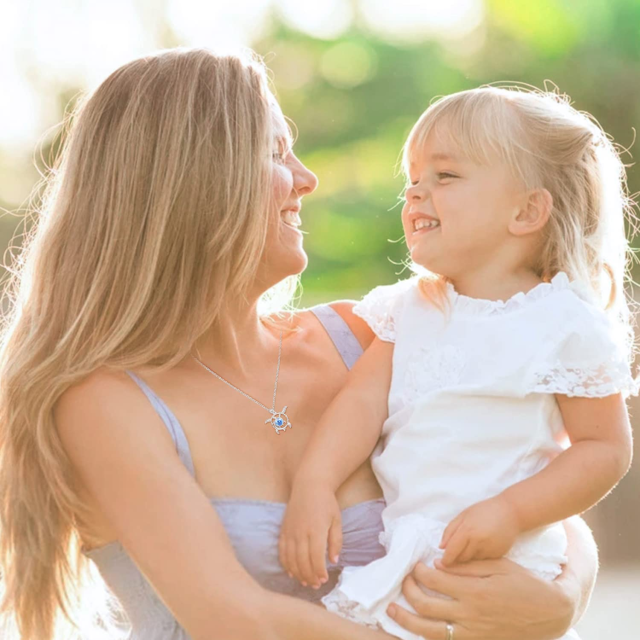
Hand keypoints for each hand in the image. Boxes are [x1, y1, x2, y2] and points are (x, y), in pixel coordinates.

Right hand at [278, 482, 342, 588]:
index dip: (319, 572)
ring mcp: (290, 532)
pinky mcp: (283, 530)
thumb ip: (336, 541)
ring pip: (291, 560)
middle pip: (302, 562)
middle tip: (316, 585)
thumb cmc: (326, 502)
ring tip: (305, 581)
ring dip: (298, 573)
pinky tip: (292, 572)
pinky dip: (286, 564)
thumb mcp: (337, 520)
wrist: (309, 485)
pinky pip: (282, 552)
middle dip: (309, 576)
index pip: (315, 558)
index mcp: (316, 530)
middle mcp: (300, 533)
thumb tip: (333, 561)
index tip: (324, 579)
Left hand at [387, 558, 573, 639]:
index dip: (419, 571)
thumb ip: (467, 566)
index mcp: (474, 591)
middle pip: (425, 606)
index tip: (415, 565)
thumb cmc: (524, 584)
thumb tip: (437, 564)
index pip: (434, 580)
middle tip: (403, 582)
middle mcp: (470, 615)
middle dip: (407, 592)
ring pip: (429, 632)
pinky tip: (415, 630)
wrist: (550, 613)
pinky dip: (427, 637)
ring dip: (406, 621)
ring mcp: (472, 634)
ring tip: (391, 611)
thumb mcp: (498, 566)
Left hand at [440, 495, 520, 564]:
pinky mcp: (498, 555)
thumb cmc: (484, 510)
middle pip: (462, 559)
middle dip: (456, 559)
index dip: (446, 559)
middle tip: (454, 555)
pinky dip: (480, 557)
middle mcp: (478, 542)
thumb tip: (441, 547)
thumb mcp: (464, 515)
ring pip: (473, 561)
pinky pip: (484, 561)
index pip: (452, 551)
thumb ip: (450, 530)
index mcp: (467, 530)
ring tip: (470, 547)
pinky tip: (482, 547)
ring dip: (468, 558)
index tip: (442, 563)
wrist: (511, 512)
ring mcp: (489, 550)